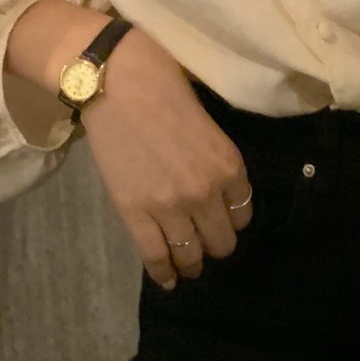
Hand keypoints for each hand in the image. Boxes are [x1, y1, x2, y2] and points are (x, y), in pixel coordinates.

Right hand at [80, 27, 252, 289]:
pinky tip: (168, 280)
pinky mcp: (134, 213)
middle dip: (217, 243)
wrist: (114, 80)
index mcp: (229, 164)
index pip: (244, 211)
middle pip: (222, 240)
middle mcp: (205, 192)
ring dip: (193, 262)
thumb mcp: (208, 115)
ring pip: (192, 254)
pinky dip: (164, 273)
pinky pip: (155, 256)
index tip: (226, 218)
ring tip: (190, 265)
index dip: (235, 217)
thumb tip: (216, 169)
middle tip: (208, 240)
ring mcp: (169, 207)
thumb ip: (216, 150)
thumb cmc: (163, 81)